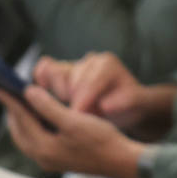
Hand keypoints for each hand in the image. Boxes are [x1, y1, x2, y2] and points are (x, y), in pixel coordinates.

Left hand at [0, 86, 144, 177]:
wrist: (121, 162)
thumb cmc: (101, 139)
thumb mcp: (74, 120)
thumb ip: (48, 107)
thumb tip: (28, 93)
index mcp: (44, 147)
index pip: (21, 120)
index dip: (11, 102)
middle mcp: (43, 157)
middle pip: (19, 133)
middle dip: (13, 114)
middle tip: (10, 96)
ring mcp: (51, 161)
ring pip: (27, 140)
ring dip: (22, 123)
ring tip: (22, 106)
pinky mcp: (60, 161)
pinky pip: (37, 144)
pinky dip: (33, 130)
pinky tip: (41, 121)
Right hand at [33, 53, 167, 133]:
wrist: (127, 103)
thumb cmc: (130, 104)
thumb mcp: (135, 104)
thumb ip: (122, 103)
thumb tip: (105, 105)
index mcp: (108, 64)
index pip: (90, 81)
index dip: (83, 101)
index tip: (77, 117)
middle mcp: (90, 60)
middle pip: (69, 78)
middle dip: (70, 99)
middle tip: (76, 115)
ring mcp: (75, 64)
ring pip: (55, 74)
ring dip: (58, 93)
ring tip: (68, 109)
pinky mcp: (63, 72)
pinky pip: (45, 69)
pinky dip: (41, 80)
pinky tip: (43, 96)